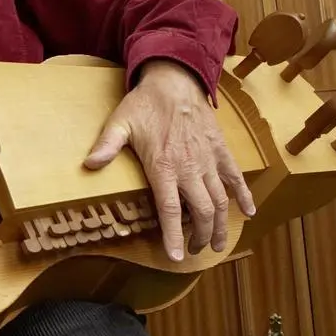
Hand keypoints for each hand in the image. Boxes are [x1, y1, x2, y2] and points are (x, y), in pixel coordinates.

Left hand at [83, 60, 255, 259]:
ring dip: (220, 225)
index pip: (170, 210)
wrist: (176, 79)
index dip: (173, 236)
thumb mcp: (119, 123)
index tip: (176, 257)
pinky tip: (248, 211)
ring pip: (220, 201)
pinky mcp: (221, 150)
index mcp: (164, 166)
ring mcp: (209, 160)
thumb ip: (106, 146)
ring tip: (215, 243)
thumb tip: (88, 165)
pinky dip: (244, 196)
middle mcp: (190, 168)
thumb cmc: (145, 103)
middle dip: (199, 236)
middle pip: (202, 212)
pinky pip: (236, 177)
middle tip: (193, 250)